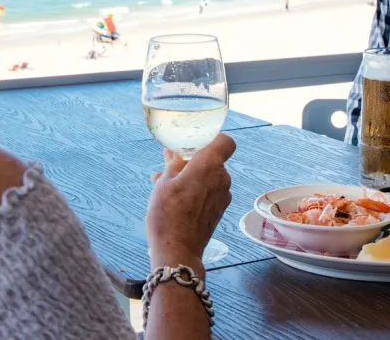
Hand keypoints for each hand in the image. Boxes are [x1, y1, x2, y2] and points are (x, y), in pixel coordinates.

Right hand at [146, 134, 234, 275]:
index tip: (196, 143)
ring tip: (165, 185)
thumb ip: (173, 163)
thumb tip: (173, 152)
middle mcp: (222, 179)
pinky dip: (196, 191)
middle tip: (170, 166)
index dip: (213, 139)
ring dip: (192, 177)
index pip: (226, 142)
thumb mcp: (164, 183)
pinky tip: (174, 199)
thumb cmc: (168, 214)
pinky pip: (210, 192)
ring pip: (209, 178)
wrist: (178, 251)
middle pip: (213, 160)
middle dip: (193, 161)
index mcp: (210, 165)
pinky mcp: (219, 211)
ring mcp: (223, 196)